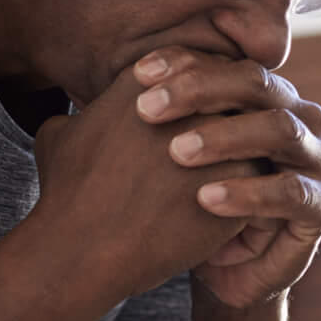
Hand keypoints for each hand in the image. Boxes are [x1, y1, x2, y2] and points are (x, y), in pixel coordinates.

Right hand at [27, 63, 261, 304]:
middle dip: (232, 117)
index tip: (198, 117)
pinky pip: (262, 178)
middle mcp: (191, 103)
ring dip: (247, 154)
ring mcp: (220, 141)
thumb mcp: (58, 137)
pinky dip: (253, 193)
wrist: (85, 249)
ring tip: (234, 178)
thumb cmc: (66, 195)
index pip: (195, 71)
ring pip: (252, 137)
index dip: (201, 94)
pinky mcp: (239, 182)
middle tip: (228, 144)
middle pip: (230, 97)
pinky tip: (236, 210)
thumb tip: (75, 120)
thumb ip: (78, 117)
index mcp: (149, 82)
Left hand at [129, 46, 320, 309]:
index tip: (136, 75)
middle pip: (256, 83)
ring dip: (225, 137)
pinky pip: (291, 191)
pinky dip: (247, 193)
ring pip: (279, 129)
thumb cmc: (189, 204)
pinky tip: (206, 198)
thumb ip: (148, 123)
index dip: (183, 64)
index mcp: (262, 96)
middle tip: (147, 109)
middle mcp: (297, 116)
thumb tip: (89, 92)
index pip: (226, 63)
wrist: (222, 270)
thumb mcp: (166, 160)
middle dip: (200, 90)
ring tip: (176, 152)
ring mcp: (317, 158)